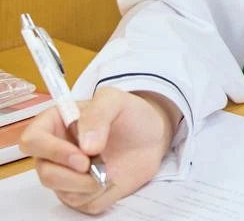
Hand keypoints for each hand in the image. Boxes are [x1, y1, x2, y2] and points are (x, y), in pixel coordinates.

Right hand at [20, 86, 180, 214]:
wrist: (150, 137)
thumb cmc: (128, 114)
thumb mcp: (115, 100)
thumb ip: (98, 114)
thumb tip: (86, 147)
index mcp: (53, 125)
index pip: (32, 141)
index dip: (52, 152)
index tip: (81, 157)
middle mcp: (53, 153)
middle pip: (46, 173)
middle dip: (74, 176)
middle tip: (98, 167)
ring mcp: (65, 176)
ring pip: (63, 192)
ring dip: (90, 185)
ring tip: (110, 169)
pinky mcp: (80, 193)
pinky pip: (83, 204)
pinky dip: (101, 195)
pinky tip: (112, 179)